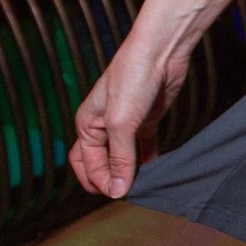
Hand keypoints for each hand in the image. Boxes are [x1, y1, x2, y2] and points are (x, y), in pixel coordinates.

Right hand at [68, 28, 193, 199]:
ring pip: (122, 156)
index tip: (119, 192)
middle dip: (109, 179)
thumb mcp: (122, 123)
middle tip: (127, 191)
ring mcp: (126, 123)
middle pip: (99, 162)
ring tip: (144, 183)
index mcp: (87, 125)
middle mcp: (103, 126)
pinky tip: (155, 167)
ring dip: (130, 171)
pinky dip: (147, 158)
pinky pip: (143, 146)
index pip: (86, 164)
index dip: (100, 180)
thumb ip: (120, 158)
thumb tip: (117, 190)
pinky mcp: (146, 119)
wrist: (160, 52)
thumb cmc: (132, 79)